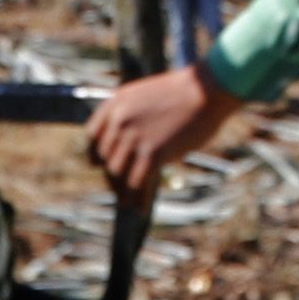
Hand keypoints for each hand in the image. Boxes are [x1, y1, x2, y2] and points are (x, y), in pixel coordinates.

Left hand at [87, 59, 242, 192]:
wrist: (206, 90)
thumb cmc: (186, 93)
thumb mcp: (148, 95)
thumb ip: (134, 116)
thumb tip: (132, 145)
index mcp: (117, 103)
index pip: (92, 134)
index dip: (95, 153)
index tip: (98, 165)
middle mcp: (120, 120)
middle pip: (105, 157)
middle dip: (112, 175)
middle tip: (119, 188)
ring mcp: (134, 137)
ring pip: (116, 173)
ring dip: (121, 190)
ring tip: (127, 202)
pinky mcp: (152, 153)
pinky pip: (137, 183)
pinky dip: (138, 199)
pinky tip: (140, 208)